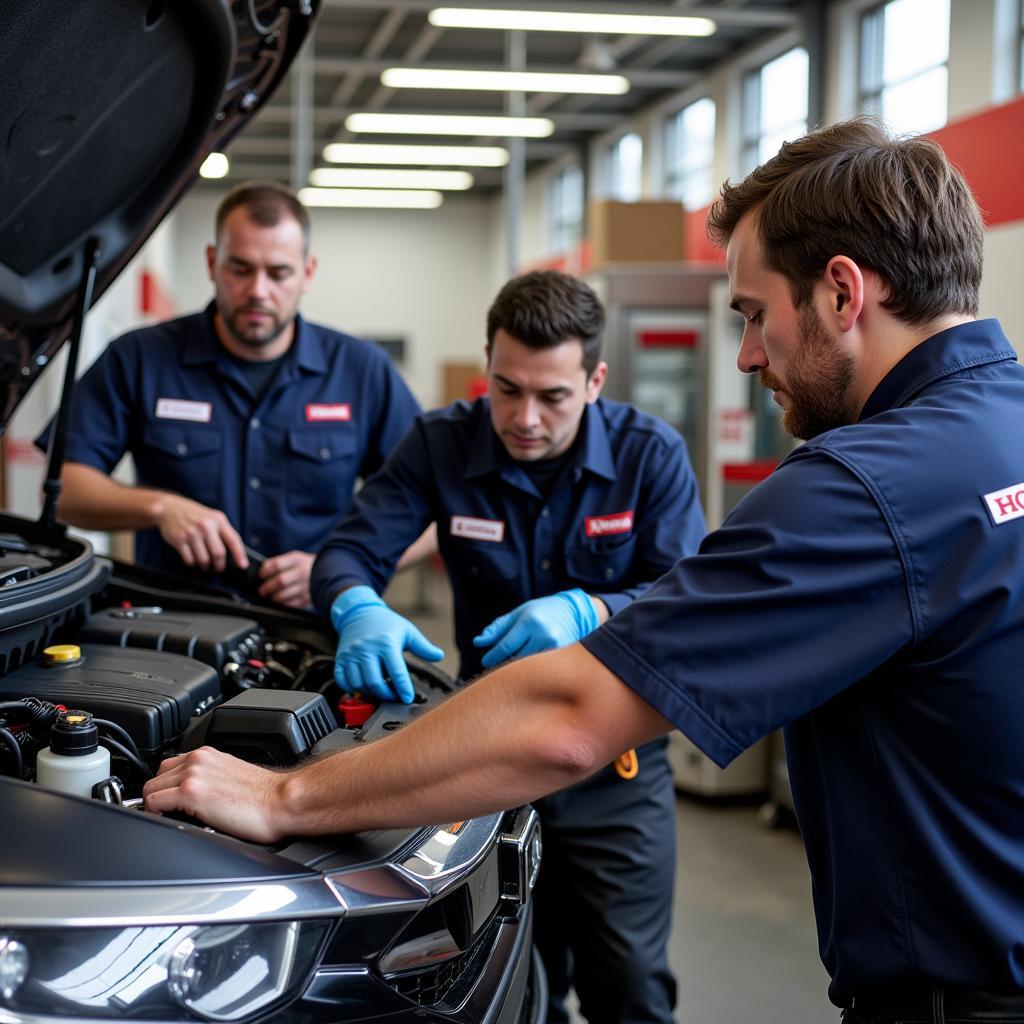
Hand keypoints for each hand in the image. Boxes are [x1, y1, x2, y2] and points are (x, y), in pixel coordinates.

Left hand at [143, 746, 286, 842]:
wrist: (282, 802)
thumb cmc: (265, 796)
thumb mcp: (232, 776)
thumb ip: (209, 777)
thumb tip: (194, 796)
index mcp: (208, 755)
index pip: (169, 766)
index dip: (167, 787)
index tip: (170, 801)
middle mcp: (198, 760)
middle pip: (156, 777)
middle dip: (160, 796)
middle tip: (172, 813)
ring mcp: (193, 774)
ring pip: (150, 789)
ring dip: (157, 806)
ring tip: (173, 819)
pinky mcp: (191, 793)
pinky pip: (153, 803)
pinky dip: (156, 814)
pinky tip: (173, 821)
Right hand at [153, 494, 246, 573]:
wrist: (171, 508)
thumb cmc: (194, 515)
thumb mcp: (213, 517)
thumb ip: (223, 532)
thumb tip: (234, 553)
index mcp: (218, 520)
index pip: (233, 540)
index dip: (240, 555)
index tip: (243, 565)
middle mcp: (206, 526)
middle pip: (218, 554)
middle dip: (220, 565)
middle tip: (219, 568)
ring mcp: (192, 533)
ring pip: (204, 560)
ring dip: (205, 566)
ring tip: (205, 564)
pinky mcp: (179, 540)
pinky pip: (189, 560)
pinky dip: (193, 563)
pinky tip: (193, 559)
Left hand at [258, 550, 313, 607]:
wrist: (329, 572)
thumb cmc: (306, 566)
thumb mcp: (295, 559)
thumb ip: (280, 564)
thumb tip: (262, 572)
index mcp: (297, 560)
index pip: (276, 565)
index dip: (265, 571)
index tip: (260, 575)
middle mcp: (302, 572)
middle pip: (280, 581)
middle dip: (267, 587)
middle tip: (262, 590)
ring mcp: (306, 586)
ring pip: (284, 594)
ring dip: (274, 597)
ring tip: (271, 596)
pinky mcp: (308, 598)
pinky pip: (291, 604)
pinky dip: (283, 603)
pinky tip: (282, 601)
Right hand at [331, 585, 443, 703]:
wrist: (359, 612)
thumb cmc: (386, 623)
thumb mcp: (408, 632)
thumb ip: (423, 646)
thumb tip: (439, 656)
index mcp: (386, 643)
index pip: (396, 671)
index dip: (403, 688)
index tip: (407, 699)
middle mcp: (367, 649)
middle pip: (375, 682)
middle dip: (386, 695)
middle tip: (394, 697)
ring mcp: (351, 654)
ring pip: (359, 683)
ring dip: (370, 692)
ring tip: (381, 690)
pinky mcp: (341, 658)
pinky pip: (342, 680)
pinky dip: (352, 688)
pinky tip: (363, 686)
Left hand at [473, 589, 598, 668]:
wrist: (575, 612)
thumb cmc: (542, 611)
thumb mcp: (518, 614)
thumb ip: (498, 628)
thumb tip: (478, 642)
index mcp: (530, 621)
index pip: (506, 646)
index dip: (493, 656)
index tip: (485, 661)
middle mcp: (543, 634)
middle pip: (516, 658)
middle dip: (504, 663)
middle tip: (497, 664)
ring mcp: (555, 646)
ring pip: (528, 665)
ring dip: (518, 667)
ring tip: (514, 663)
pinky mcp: (563, 656)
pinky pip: (541, 668)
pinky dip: (532, 668)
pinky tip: (530, 665)